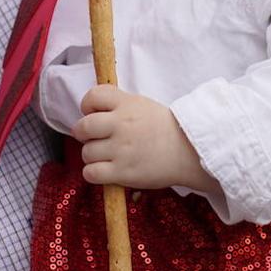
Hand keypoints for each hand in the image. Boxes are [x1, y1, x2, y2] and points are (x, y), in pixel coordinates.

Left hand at [72, 85, 217, 193]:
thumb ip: (118, 104)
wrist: (189, 152)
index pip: (92, 96)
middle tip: (94, 138)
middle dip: (83, 134)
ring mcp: (121, 149)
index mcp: (126, 104)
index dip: (87, 106)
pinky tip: (105, 171)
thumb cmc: (165, 128)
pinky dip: (93, 173)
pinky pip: (91, 173)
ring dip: (92, 155)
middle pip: (82, 127)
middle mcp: (121, 124)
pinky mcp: (123, 172)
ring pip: (86, 152)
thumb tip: (92, 110)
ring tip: (106, 156)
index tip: (93, 114)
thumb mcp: (142, 105)